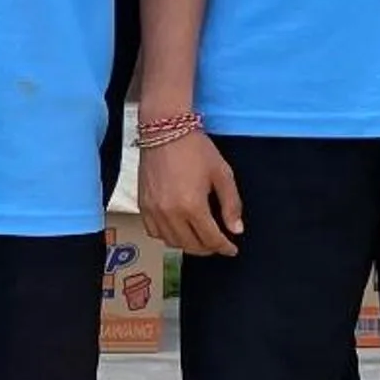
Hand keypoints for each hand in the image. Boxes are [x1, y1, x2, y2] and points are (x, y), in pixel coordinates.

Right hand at [137, 129, 241, 256]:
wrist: (164, 130)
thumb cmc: (195, 148)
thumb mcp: (222, 174)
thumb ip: (232, 205)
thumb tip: (236, 229)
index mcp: (192, 206)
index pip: (211, 239)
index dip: (224, 247)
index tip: (232, 249)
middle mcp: (170, 212)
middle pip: (191, 245)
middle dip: (208, 248)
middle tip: (218, 244)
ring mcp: (153, 209)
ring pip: (172, 242)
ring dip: (188, 245)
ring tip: (199, 238)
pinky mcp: (142, 204)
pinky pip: (153, 231)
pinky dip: (167, 236)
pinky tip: (177, 229)